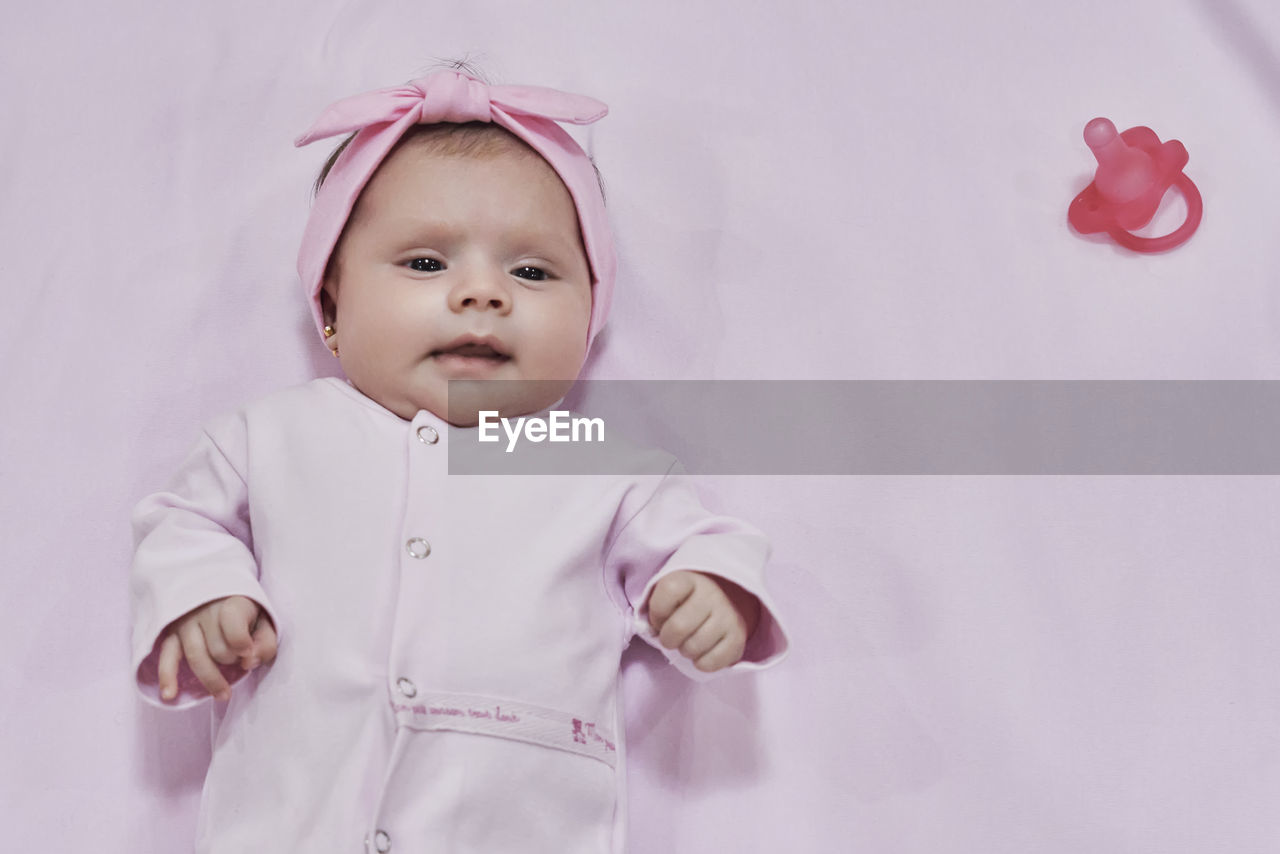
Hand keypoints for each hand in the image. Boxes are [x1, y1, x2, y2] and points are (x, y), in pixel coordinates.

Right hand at [156, 595, 277, 701]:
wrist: (220, 596)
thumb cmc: (246, 614)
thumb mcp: (265, 622)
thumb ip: (265, 643)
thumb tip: (249, 662)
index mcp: (231, 603)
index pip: (232, 624)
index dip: (241, 643)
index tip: (247, 652)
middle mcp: (205, 610)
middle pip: (217, 648)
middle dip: (231, 660)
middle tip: (239, 659)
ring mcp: (186, 623)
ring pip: (196, 656)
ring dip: (211, 679)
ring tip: (223, 695)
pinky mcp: (171, 635)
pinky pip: (167, 656)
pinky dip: (167, 676)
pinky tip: (169, 695)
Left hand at [646, 570, 760, 672]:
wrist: (724, 599)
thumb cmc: (686, 600)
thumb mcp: (669, 593)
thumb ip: (656, 607)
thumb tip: (650, 630)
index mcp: (690, 578)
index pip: (668, 592)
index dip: (657, 612)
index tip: (660, 616)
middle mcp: (712, 594)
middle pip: (678, 627)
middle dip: (668, 638)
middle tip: (672, 636)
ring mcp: (727, 615)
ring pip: (693, 648)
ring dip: (685, 650)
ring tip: (689, 641)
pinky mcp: (738, 637)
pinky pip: (709, 663)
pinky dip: (701, 663)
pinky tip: (703, 650)